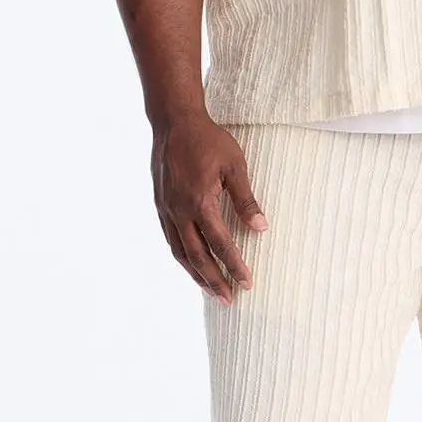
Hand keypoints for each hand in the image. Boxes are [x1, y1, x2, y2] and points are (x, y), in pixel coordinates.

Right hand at [150, 112, 267, 301]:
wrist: (174, 122)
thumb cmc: (208, 140)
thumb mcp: (234, 166)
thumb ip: (246, 199)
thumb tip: (261, 228)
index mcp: (200, 202)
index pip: (221, 244)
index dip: (234, 266)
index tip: (248, 283)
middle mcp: (180, 211)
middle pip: (198, 257)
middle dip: (214, 281)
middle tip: (229, 300)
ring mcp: (167, 210)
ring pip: (180, 252)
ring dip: (196, 274)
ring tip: (211, 291)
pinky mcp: (160, 205)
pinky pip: (170, 239)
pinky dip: (182, 257)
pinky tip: (192, 265)